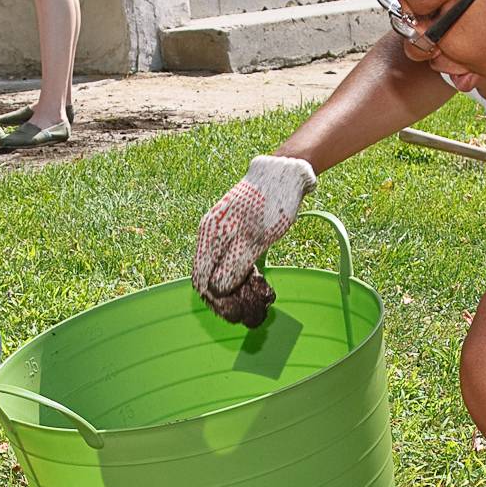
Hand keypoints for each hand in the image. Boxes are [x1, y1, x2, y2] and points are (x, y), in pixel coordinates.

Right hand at [191, 155, 316, 323]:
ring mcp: (220, 233)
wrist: (283, 174)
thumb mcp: (255, 240)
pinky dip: (240, 273)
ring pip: (219, 270)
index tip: (237, 312)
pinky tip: (255, 281)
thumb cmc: (270, 204)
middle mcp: (210, 235)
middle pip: (208, 278)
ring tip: (254, 297)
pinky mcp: (233, 233)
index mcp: (210, 236)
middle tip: (248, 308)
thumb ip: (234, 266)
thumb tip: (217, 291)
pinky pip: (229, 260)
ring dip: (233, 287)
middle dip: (225, 297)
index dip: (217, 301)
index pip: (201, 280)